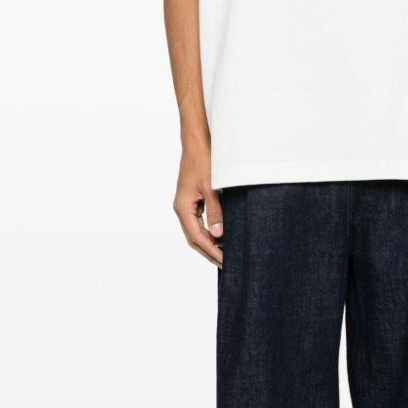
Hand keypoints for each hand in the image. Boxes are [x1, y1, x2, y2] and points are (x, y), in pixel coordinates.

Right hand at [174, 144, 222, 267]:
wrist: (197, 143)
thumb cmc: (203, 161)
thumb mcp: (212, 187)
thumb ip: (216, 211)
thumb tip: (218, 234)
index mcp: (183, 207)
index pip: (196, 236)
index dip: (211, 250)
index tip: (224, 260)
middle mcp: (182, 208)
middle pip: (193, 238)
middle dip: (208, 251)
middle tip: (225, 263)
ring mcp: (186, 204)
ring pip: (195, 231)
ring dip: (208, 243)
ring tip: (223, 254)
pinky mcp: (192, 200)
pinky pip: (198, 222)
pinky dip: (207, 232)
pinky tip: (219, 236)